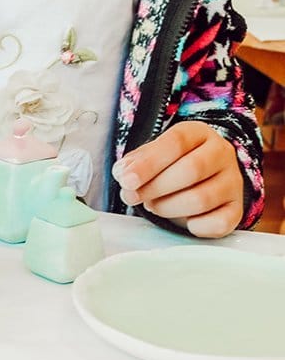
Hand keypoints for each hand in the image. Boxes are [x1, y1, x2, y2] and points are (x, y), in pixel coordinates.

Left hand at [111, 121, 242, 237]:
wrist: (204, 177)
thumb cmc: (172, 164)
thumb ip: (136, 162)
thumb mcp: (153, 154)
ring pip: (201, 199)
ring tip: (153, 205)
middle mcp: (222, 153)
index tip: (126, 180)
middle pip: (191, 170)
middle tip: (133, 197)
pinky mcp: (237, 209)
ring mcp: (233, 182)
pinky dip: (195, 226)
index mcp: (198, 133)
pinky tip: (183, 220)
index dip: (148, 163)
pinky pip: (218, 223)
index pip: (176, 142)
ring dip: (168, 207)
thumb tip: (124, 173)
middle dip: (155, 187)